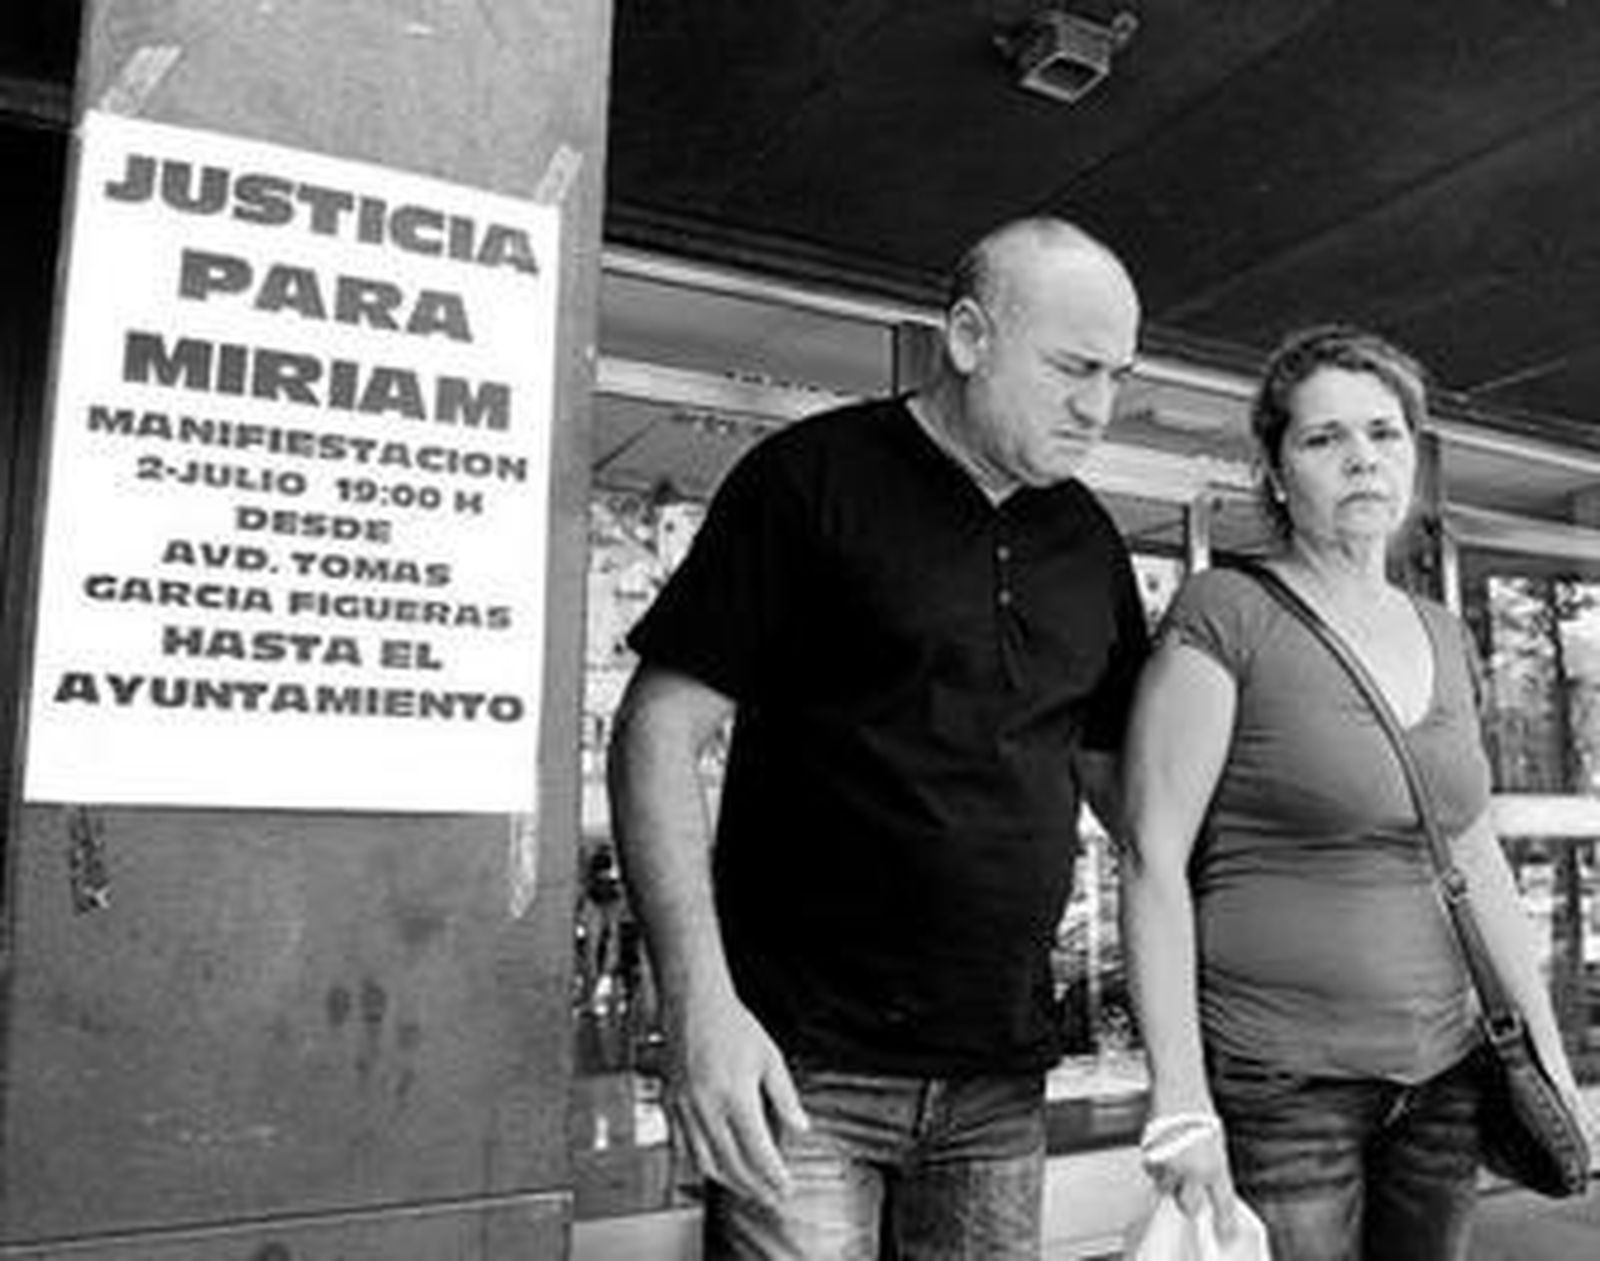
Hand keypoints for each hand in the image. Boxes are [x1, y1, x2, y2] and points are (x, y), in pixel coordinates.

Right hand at [664, 991, 810, 1205]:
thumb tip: (800, 1125)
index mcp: (736, 1096)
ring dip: (728, 1181)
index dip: (773, 1176)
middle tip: (771, 1197)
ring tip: (745, 1187)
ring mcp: (685, 1108)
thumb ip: (785, 1096)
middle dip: (754, 1188)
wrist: (694, 1003)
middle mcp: (707, 1107)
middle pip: (732, 1164)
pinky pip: (681, 1146)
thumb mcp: (770, 1057)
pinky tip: (712, 1165)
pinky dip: (699, 1163)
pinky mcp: (670, 1103)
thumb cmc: (731, 1024)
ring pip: (704, 1161)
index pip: (758, 1151)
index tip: (785, 1187)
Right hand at [1141, 1115, 1240, 1241]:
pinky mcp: (1151, 1157)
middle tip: (1188, 1186)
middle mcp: (1193, 1171)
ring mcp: (1170, 1165)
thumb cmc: (1200, 1114)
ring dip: (1169, 1181)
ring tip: (1174, 1157)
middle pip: (1189, 1207)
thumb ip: (1214, 1174)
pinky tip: (1163, 1149)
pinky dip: (1156, 1167)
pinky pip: (1152, 1173)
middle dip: (1189, 1201)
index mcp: (1215, 1169)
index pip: (1223, 1206)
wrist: (1180, 1090)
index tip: (1224, 1234)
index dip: (1224, 1224)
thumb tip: (1209, 1193)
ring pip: (1167, 1189)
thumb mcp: (1218, 1148)